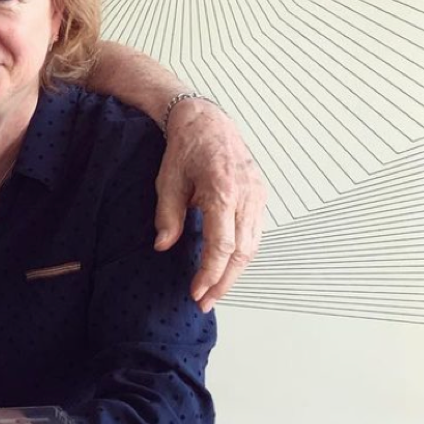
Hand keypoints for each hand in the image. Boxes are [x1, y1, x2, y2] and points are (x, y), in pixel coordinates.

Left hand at [154, 98, 266, 310]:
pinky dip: (242, 253)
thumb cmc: (186, 148)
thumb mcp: (167, 181)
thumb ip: (167, 215)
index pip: (222, 244)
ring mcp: (258, 195)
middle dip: (225, 281)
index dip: (211, 273)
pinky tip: (226, 266)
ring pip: (253, 245)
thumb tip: (163, 246)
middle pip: (243, 251)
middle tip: (206, 302)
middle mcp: (246, 195)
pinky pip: (255, 232)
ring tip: (215, 290)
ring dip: (235, 272)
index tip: (196, 291)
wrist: (207, 121)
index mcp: (222, 190)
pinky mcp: (260, 195)